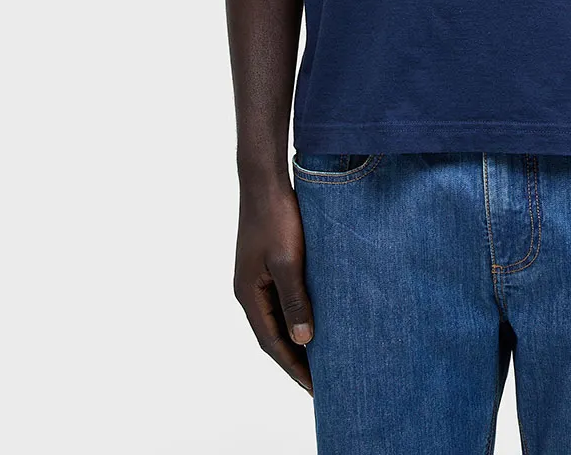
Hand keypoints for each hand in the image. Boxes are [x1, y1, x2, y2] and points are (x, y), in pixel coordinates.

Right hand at [234, 179, 314, 393]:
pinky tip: (315, 318)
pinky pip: (282, 300)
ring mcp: (256, 278)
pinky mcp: (267, 264)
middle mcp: (249, 291)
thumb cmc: (276, 218)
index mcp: (249, 295)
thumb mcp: (288, 261)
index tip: (315, 389)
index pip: (272, 343)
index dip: (294, 368)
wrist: (265, 181)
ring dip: (296, 338)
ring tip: (321, 358)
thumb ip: (294, 301)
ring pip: (278, 318)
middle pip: (273, 336)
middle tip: (322, 382)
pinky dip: (297, 315)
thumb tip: (303, 340)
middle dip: (295, 360)